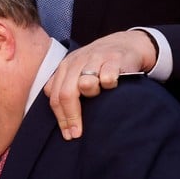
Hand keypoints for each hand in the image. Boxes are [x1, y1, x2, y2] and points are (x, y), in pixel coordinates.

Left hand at [43, 30, 157, 139]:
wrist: (124, 43)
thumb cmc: (97, 63)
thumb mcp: (77, 71)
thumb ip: (64, 87)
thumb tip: (57, 114)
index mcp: (65, 67)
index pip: (55, 95)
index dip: (60, 118)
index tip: (68, 134)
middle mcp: (77, 62)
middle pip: (67, 94)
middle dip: (71, 117)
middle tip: (76, 133)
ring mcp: (95, 59)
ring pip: (85, 84)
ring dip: (92, 94)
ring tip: (99, 94)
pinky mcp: (114, 59)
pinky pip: (108, 79)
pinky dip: (110, 85)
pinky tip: (113, 85)